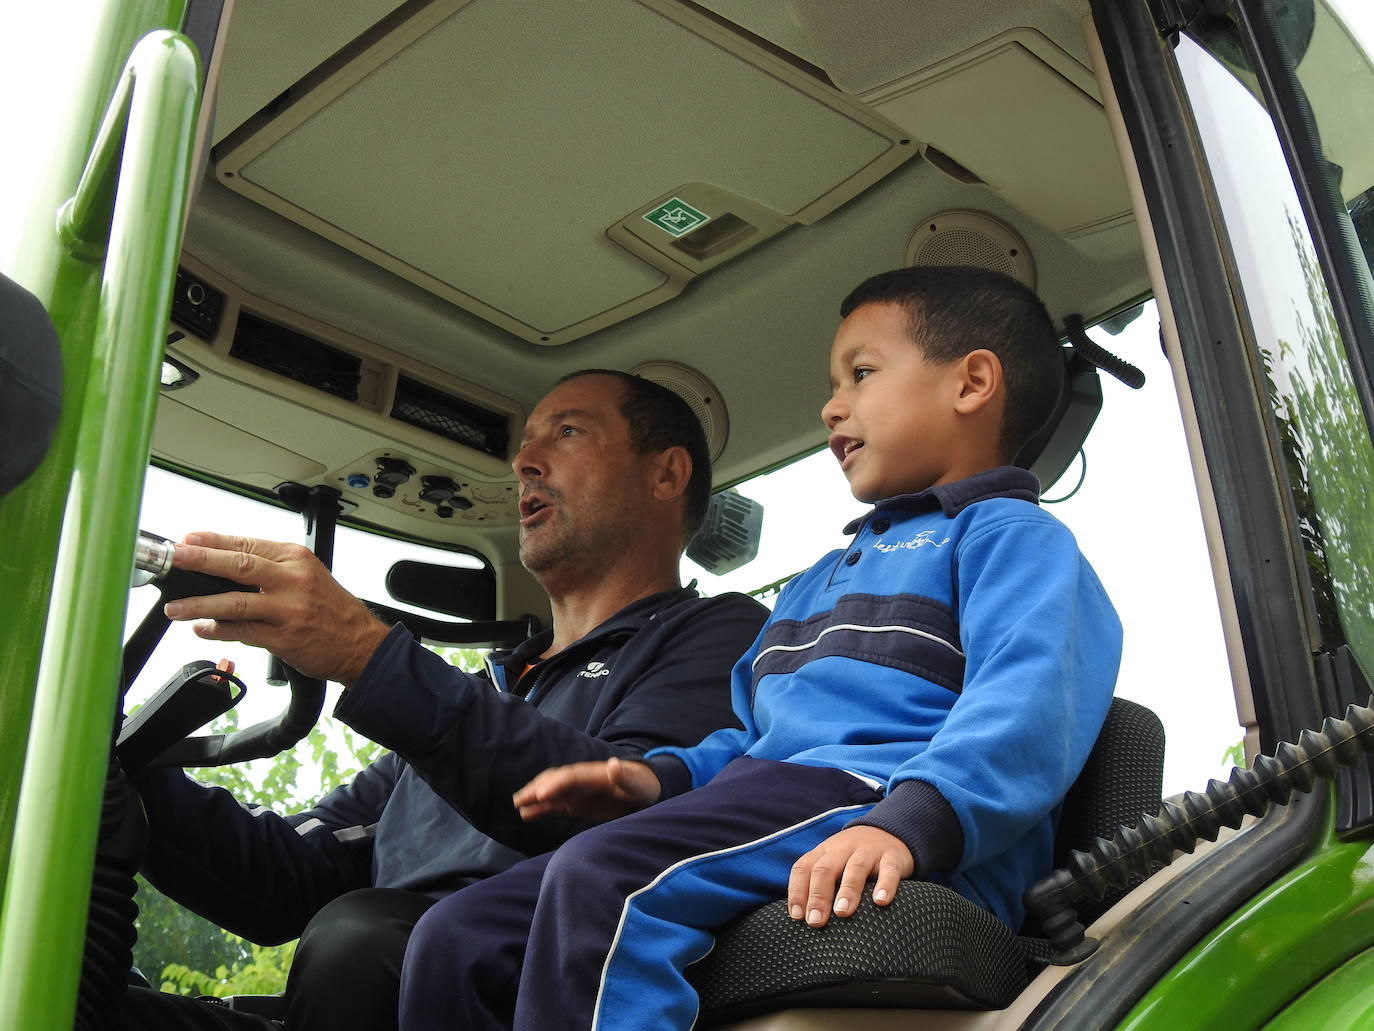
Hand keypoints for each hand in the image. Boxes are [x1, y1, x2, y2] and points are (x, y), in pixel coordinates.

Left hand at [162, 532, 389, 684]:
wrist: (360, 643)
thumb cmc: (331, 609)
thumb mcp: (306, 576)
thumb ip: (269, 569)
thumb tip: (221, 566)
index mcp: (296, 558)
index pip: (247, 544)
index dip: (212, 541)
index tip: (187, 540)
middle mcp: (293, 580)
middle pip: (238, 565)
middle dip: (200, 560)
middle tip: (174, 558)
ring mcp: (288, 609)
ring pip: (235, 602)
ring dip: (199, 604)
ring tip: (175, 607)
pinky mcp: (284, 637)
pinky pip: (242, 632)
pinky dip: (217, 630)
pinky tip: (202, 629)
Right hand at [513, 757, 661, 822]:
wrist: (642, 791)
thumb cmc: (641, 786)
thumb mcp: (637, 783)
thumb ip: (625, 776)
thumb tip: (614, 764)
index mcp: (594, 774)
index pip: (572, 777)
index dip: (556, 784)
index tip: (541, 793)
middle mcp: (581, 780)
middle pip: (556, 781)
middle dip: (538, 788)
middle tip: (521, 798)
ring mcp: (577, 791)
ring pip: (551, 791)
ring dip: (534, 795)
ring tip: (517, 803)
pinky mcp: (575, 803)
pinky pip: (554, 804)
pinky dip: (540, 808)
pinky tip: (526, 814)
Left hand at [787, 826, 913, 927]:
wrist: (889, 830)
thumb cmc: (853, 857)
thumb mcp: (833, 863)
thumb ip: (818, 885)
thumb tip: (803, 919)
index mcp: (823, 852)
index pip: (803, 869)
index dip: (797, 892)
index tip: (797, 917)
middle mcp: (842, 849)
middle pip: (825, 869)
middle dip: (818, 896)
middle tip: (815, 921)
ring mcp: (868, 851)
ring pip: (855, 868)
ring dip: (847, 891)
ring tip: (842, 912)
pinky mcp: (892, 857)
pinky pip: (889, 870)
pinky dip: (885, 885)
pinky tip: (880, 901)